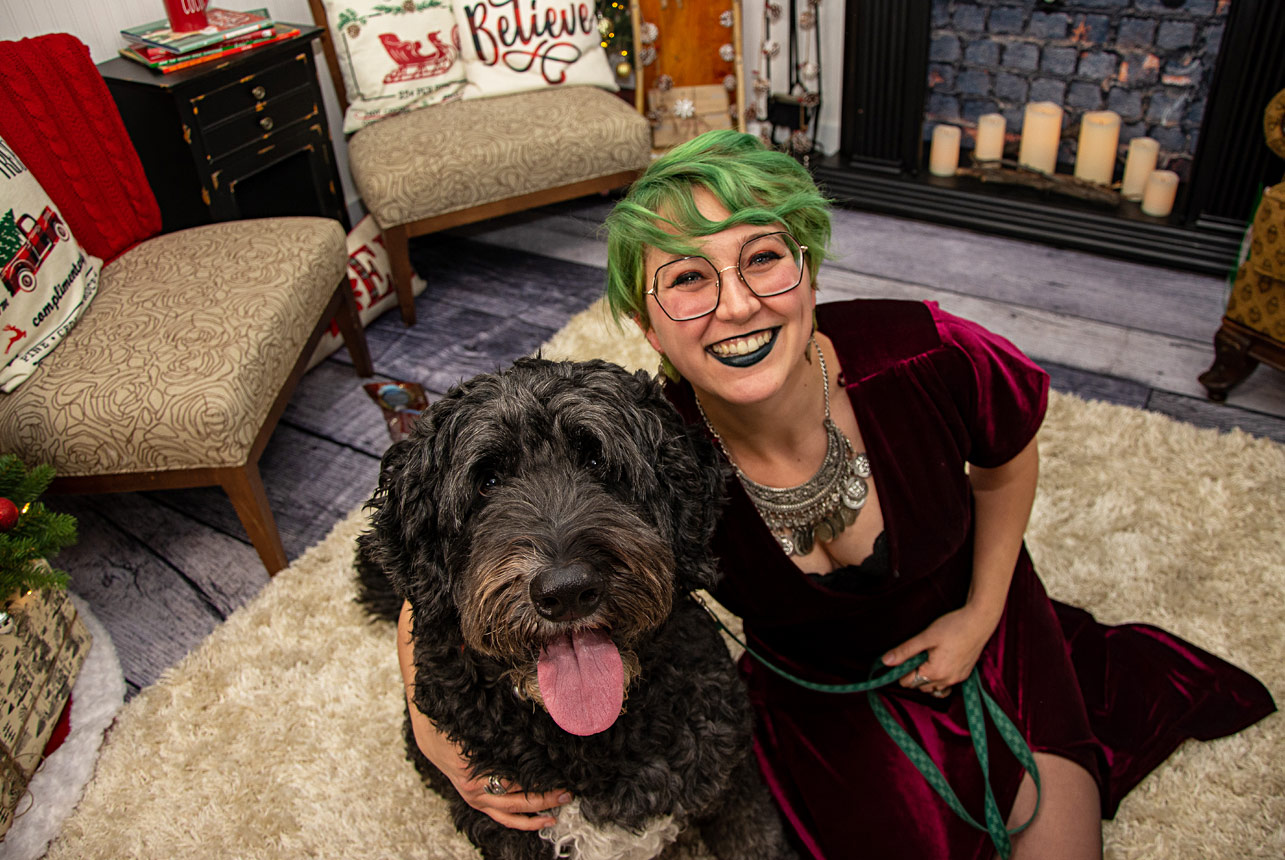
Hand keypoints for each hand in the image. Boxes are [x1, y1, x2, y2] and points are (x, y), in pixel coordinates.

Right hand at [407, 706, 569, 829]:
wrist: (430, 736)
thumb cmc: (453, 727)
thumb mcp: (474, 724)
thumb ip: (498, 732)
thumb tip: (527, 721)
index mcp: (475, 771)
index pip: (513, 782)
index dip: (538, 781)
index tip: (560, 777)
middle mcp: (475, 790)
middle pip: (516, 800)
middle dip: (543, 799)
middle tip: (566, 793)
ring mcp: (475, 799)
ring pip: (509, 815)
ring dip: (535, 815)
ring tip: (557, 812)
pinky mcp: (476, 802)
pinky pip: (501, 817)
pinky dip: (521, 821)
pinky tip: (539, 820)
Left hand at [881, 605, 994, 696]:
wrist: (979, 622)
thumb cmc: (953, 626)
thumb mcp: (926, 636)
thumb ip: (905, 650)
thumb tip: (886, 661)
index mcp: (934, 672)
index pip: (907, 682)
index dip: (901, 670)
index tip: (903, 657)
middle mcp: (946, 680)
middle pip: (919, 686)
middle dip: (912, 673)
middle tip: (915, 654)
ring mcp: (957, 679)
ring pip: (932, 688)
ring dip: (925, 678)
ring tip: (926, 658)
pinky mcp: (964, 675)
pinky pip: (946, 685)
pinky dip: (938, 679)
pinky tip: (938, 665)